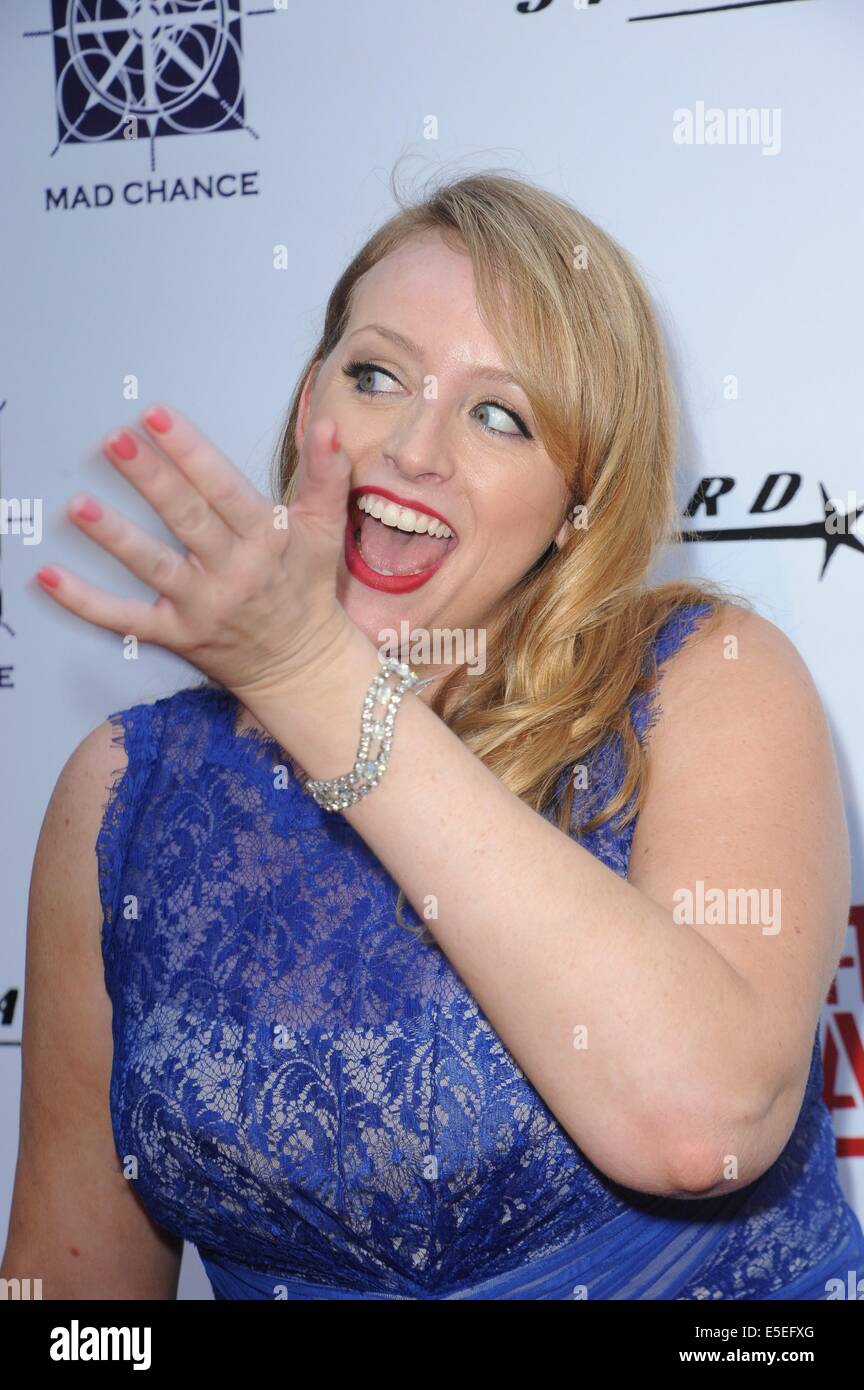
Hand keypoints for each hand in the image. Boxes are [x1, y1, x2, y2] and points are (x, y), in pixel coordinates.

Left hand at [34, 403, 358, 700]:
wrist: (303, 664)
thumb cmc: (306, 588)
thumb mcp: (324, 528)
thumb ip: (328, 474)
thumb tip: (330, 424)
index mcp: (266, 540)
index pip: (223, 489)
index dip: (190, 452)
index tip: (158, 416)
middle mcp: (233, 572)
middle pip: (186, 519)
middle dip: (150, 478)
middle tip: (115, 440)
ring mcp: (201, 606)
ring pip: (154, 567)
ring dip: (114, 537)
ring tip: (78, 505)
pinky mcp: (177, 635)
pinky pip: (126, 619)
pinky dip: (86, 602)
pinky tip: (50, 577)